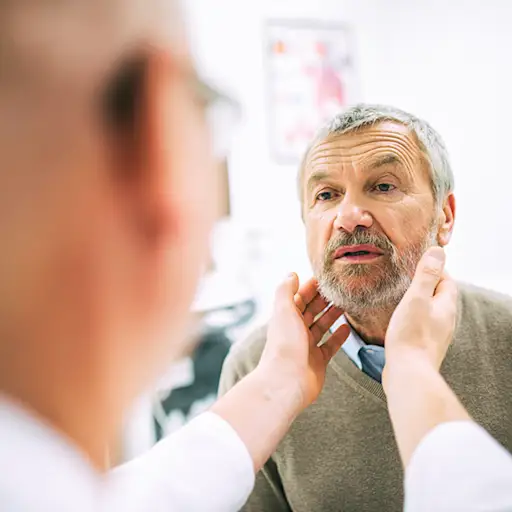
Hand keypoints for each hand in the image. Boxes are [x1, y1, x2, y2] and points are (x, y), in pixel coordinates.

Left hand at [259, 273, 349, 407]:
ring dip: (332, 315)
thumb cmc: (284, 346)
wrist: (286, 382)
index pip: (299, 297)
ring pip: (321, 326)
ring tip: (346, 304)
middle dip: (324, 299)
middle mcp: (295, 331)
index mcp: (286, 318)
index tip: (326, 277)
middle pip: (311, 310)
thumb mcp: (284, 310)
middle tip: (341, 289)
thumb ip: (286, 290)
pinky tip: (347, 328)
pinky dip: (338, 337)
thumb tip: (292, 274)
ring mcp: (307, 346)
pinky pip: (330, 346)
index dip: (311, 287)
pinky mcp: (318, 361)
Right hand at [383, 247, 457, 382]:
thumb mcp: (417, 298)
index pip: (446, 280)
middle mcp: (446, 320)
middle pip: (439, 295)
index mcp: (446, 306)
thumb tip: (438, 251)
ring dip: (419, 301)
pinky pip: (422, 324)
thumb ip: (426, 275)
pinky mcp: (424, 344)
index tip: (418, 262)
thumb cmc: (411, 335)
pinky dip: (413, 316)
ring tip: (401, 295)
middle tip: (407, 276)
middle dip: (426, 284)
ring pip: (430, 310)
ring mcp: (436, 334)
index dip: (434, 269)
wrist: (408, 372)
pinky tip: (400, 318)